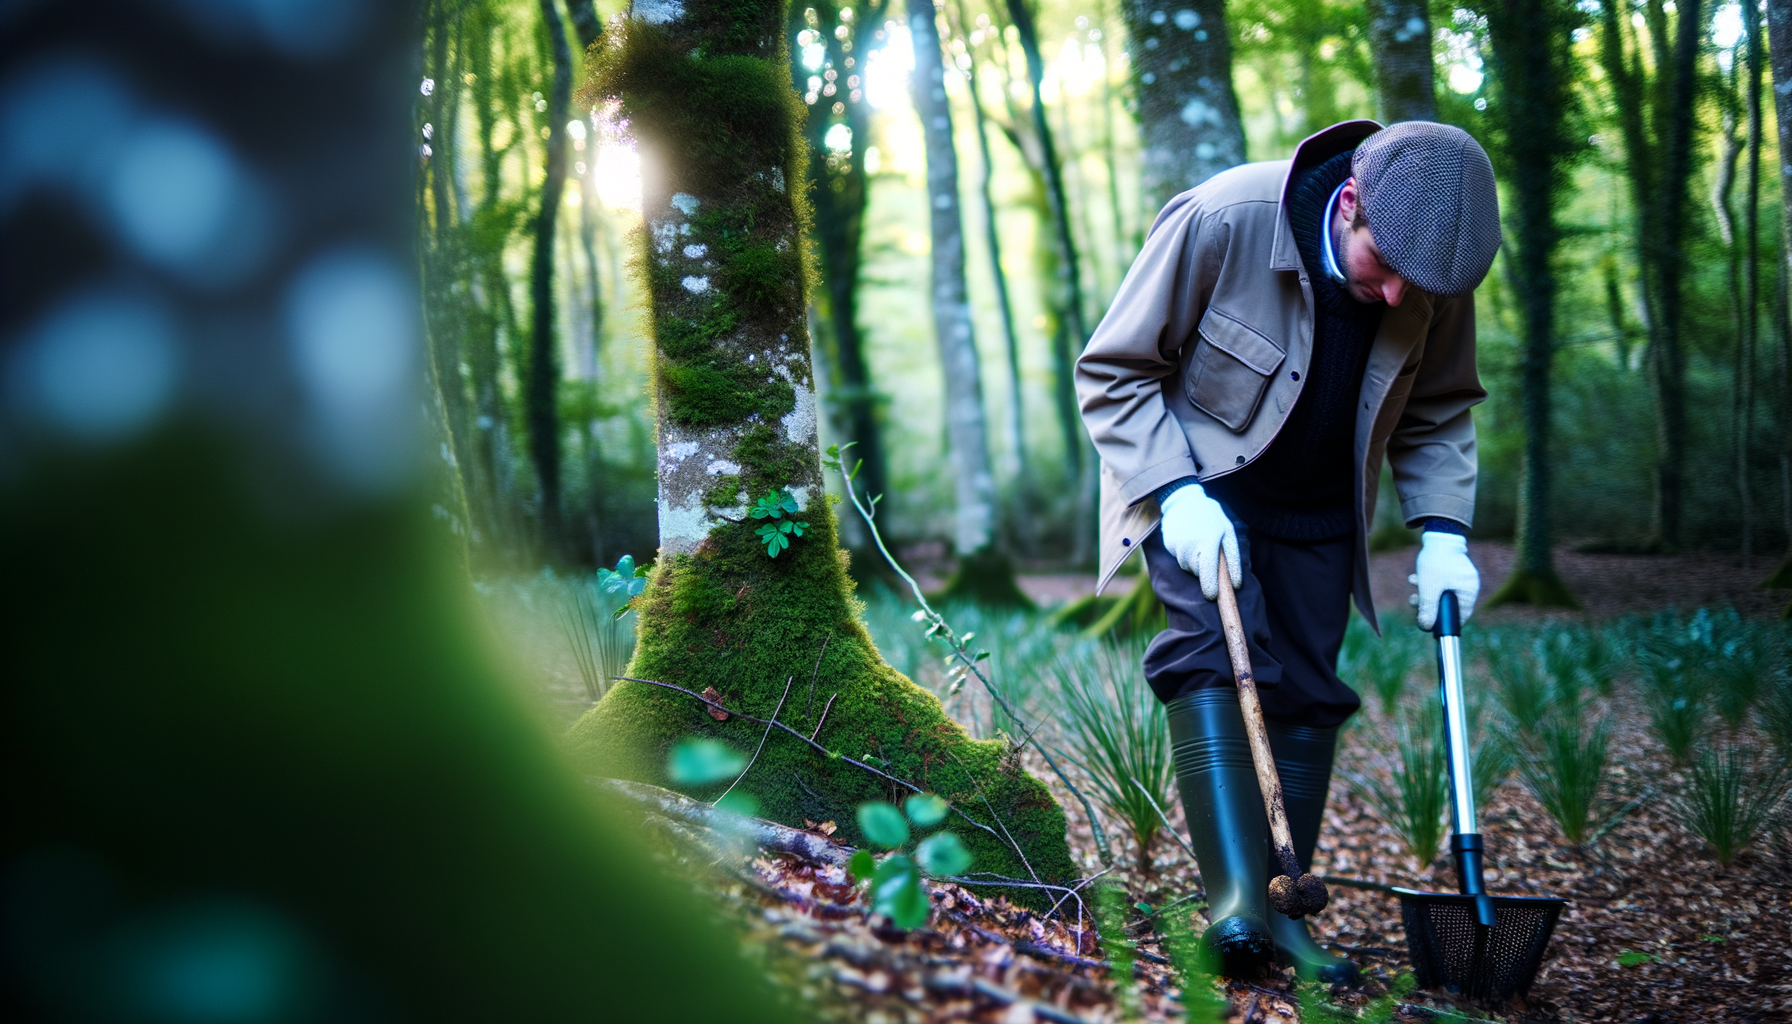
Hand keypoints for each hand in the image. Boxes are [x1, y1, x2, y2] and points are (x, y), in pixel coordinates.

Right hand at [1159, 484, 1240, 599]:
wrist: (1182, 500)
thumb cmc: (1211, 516)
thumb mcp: (1227, 531)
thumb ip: (1232, 557)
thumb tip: (1236, 583)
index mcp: (1208, 542)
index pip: (1208, 572)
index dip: (1210, 587)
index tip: (1212, 596)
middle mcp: (1190, 547)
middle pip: (1198, 572)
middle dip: (1205, 569)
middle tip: (1209, 553)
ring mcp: (1177, 547)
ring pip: (1188, 566)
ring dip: (1195, 561)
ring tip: (1198, 542)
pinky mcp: (1168, 546)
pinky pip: (1179, 558)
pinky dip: (1185, 554)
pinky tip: (1188, 540)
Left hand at [1408, 532, 1478, 630]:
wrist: (1438, 534)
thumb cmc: (1436, 562)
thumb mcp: (1429, 588)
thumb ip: (1427, 609)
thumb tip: (1425, 626)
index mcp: (1469, 591)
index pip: (1461, 616)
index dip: (1445, 622)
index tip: (1430, 625)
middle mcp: (1469, 585)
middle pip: (1449, 605)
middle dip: (1429, 604)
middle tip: (1414, 601)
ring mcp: (1462, 577)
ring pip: (1442, 593)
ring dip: (1425, 592)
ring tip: (1413, 584)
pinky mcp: (1453, 570)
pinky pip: (1441, 583)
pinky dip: (1428, 582)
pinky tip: (1414, 578)